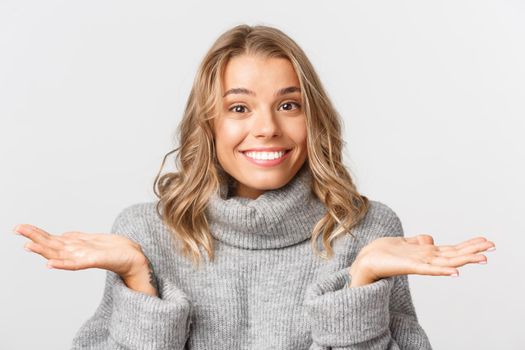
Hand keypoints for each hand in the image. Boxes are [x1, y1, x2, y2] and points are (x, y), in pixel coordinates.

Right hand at [13, 223, 147, 278]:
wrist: (133, 258)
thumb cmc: (114, 250)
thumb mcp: (92, 240)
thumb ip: (77, 239)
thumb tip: (63, 235)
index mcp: (75, 246)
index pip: (51, 239)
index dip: (35, 233)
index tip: (19, 227)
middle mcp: (76, 252)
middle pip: (50, 244)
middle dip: (33, 237)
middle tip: (16, 230)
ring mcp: (83, 257)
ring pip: (59, 253)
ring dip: (43, 250)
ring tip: (27, 246)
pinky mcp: (94, 261)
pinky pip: (75, 264)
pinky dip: (62, 264)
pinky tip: (50, 264)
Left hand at [348, 234, 495, 286]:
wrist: (366, 260)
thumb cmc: (383, 253)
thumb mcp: (404, 241)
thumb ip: (418, 241)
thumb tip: (430, 238)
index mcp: (426, 253)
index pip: (452, 249)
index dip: (468, 245)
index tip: (485, 240)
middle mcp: (426, 258)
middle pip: (454, 254)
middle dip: (473, 250)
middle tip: (493, 246)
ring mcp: (420, 263)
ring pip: (447, 261)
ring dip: (465, 259)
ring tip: (482, 258)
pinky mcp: (410, 266)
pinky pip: (429, 269)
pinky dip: (442, 271)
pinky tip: (455, 272)